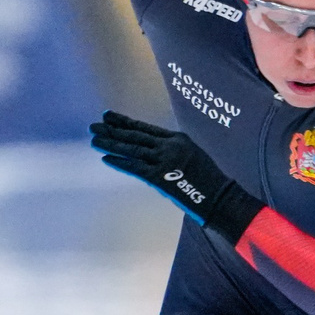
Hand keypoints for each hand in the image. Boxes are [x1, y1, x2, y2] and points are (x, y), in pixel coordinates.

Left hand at [89, 110, 260, 239]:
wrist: (220, 197)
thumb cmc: (209, 181)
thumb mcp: (193, 157)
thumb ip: (173, 152)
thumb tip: (152, 154)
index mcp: (178, 139)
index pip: (145, 128)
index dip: (125, 122)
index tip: (108, 117)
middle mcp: (169, 146)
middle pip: (135, 136)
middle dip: (113, 130)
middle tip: (94, 126)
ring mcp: (164, 160)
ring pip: (132, 149)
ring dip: (111, 144)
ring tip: (94, 139)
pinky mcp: (160, 177)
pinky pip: (135, 168)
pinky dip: (119, 162)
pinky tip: (106, 157)